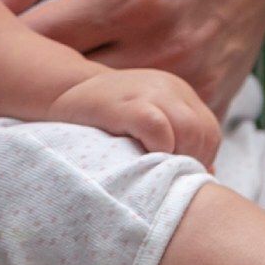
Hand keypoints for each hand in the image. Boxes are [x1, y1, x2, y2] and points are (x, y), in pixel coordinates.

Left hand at [0, 0, 264, 110]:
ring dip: (74, 110)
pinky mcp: (216, 96)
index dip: (0, 49)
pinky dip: (125, 123)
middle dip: (31, 87)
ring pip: (111, 119)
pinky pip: (157, 130)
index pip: (37, 47)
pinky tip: (99, 108)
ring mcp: (195, 78)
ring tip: (45, 94)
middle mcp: (165, 44)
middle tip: (0, 80)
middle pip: (72, 93)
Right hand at [46, 67, 222, 166]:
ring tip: (152, 171)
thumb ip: (175, 140)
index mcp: (176, 91)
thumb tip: (211, 175)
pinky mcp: (128, 103)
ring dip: (176, 158)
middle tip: (164, 178)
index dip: (198, 159)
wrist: (54, 91)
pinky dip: (157, 150)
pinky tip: (138, 159)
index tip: (174, 175)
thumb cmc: (97, 119)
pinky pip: (160, 129)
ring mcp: (149, 91)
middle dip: (190, 162)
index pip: (209, 131)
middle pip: (205, 132)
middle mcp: (168, 86)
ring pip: (190, 131)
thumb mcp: (142, 122)